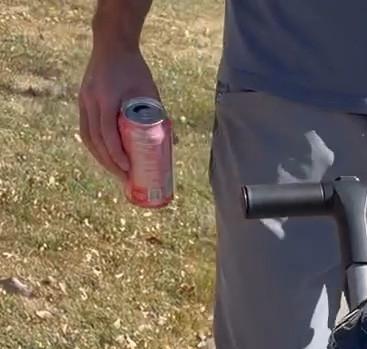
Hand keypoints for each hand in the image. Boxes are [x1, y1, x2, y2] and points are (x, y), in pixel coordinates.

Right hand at [79, 41, 163, 179]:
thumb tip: (175, 144)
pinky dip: (94, 146)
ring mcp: (84, 100)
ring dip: (100, 158)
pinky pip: (85, 129)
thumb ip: (159, 116)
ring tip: (115, 172)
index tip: (127, 168)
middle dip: (109, 163)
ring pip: (88, 137)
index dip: (116, 154)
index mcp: (107, 97)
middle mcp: (91, 100)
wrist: (112, 44)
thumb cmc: (135, 68)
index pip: (107, 133)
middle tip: (124, 178)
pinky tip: (104, 157)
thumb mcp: (150, 91)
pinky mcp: (83, 101)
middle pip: (96, 140)